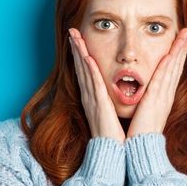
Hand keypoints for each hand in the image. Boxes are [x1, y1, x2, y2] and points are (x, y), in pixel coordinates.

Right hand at [68, 28, 126, 142]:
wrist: (113, 153)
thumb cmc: (114, 136)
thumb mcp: (111, 114)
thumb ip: (109, 102)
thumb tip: (114, 93)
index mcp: (94, 98)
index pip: (86, 72)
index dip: (81, 55)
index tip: (78, 40)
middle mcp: (90, 96)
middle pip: (81, 67)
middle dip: (76, 48)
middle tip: (72, 31)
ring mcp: (93, 100)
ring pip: (84, 72)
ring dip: (79, 53)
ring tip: (74, 37)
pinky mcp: (98, 105)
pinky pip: (93, 85)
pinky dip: (89, 71)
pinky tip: (86, 58)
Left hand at [126, 28, 186, 138]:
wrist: (141, 148)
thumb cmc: (140, 135)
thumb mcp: (145, 115)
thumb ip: (147, 104)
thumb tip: (147, 98)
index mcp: (163, 98)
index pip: (172, 73)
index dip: (178, 56)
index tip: (182, 43)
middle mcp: (166, 95)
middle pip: (176, 67)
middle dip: (182, 48)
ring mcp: (162, 97)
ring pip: (172, 68)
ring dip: (178, 50)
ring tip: (184, 35)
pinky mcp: (155, 99)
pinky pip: (162, 78)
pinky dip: (168, 65)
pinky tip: (171, 53)